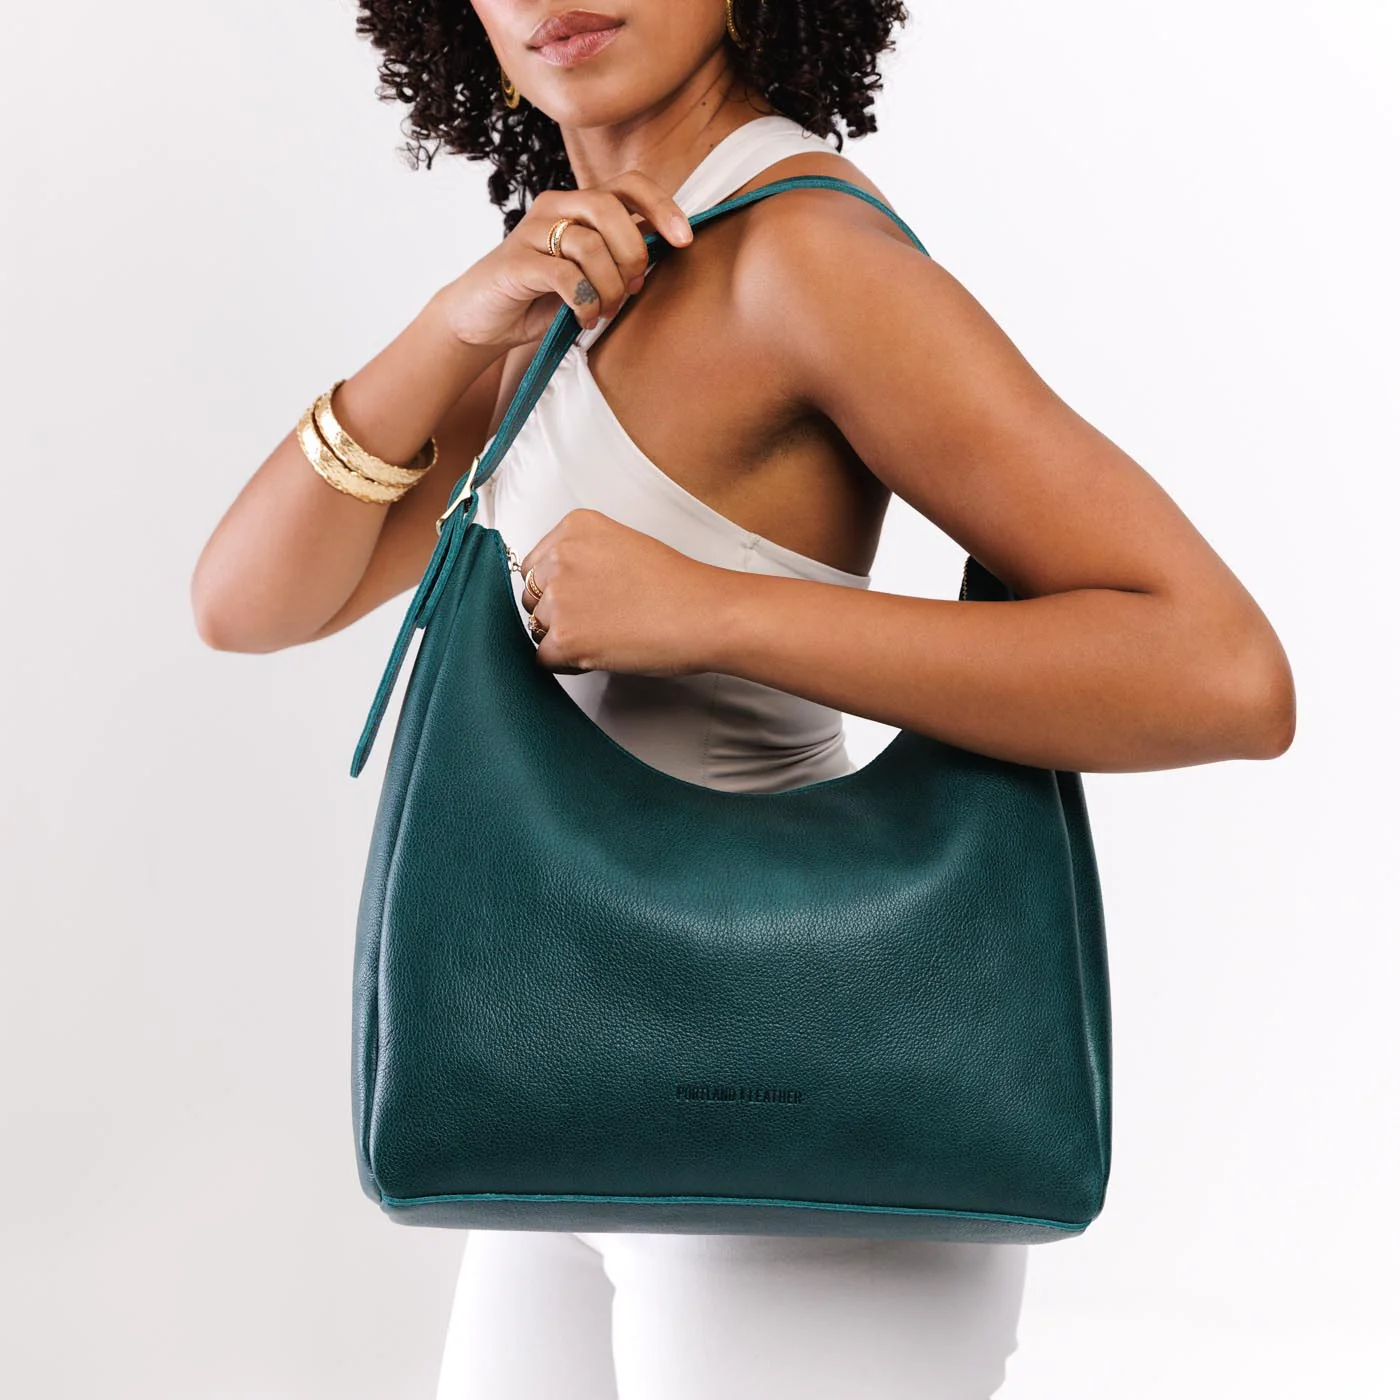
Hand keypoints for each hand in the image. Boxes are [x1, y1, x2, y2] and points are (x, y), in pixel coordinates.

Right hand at [434, 173, 693, 350]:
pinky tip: (584, 318)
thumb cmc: (543, 297)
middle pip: (610, 209)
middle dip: (632, 255)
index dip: (662, 207)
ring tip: (606, 310)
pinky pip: (565, 276)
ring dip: (609, 287)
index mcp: (579, 205)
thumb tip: (665, 248)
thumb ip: (620, 256)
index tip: (684, 240)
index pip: (629, 185)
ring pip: (589, 245)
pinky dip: (584, 302)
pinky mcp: (516, 262)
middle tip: (632, 290)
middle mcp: (555, 207)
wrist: (484, 320)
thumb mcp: (591, 273)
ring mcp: (532, 232)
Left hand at [517, 509, 725, 677]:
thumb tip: (562, 584)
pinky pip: (543, 659)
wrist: (704, 614)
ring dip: (563, 638)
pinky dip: (566, 664)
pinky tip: (598, 654)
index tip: (583, 597)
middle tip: (597, 619)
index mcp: (575, 527)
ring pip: (536, 628)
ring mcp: (560, 597)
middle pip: (531, 595)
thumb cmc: (678, 586)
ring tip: (605, 636)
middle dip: (556, 612)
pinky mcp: (565, 637)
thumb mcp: (624, 545)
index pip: (536, 564)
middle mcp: (561, 557)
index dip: (557, 588)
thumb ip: (585, 556)